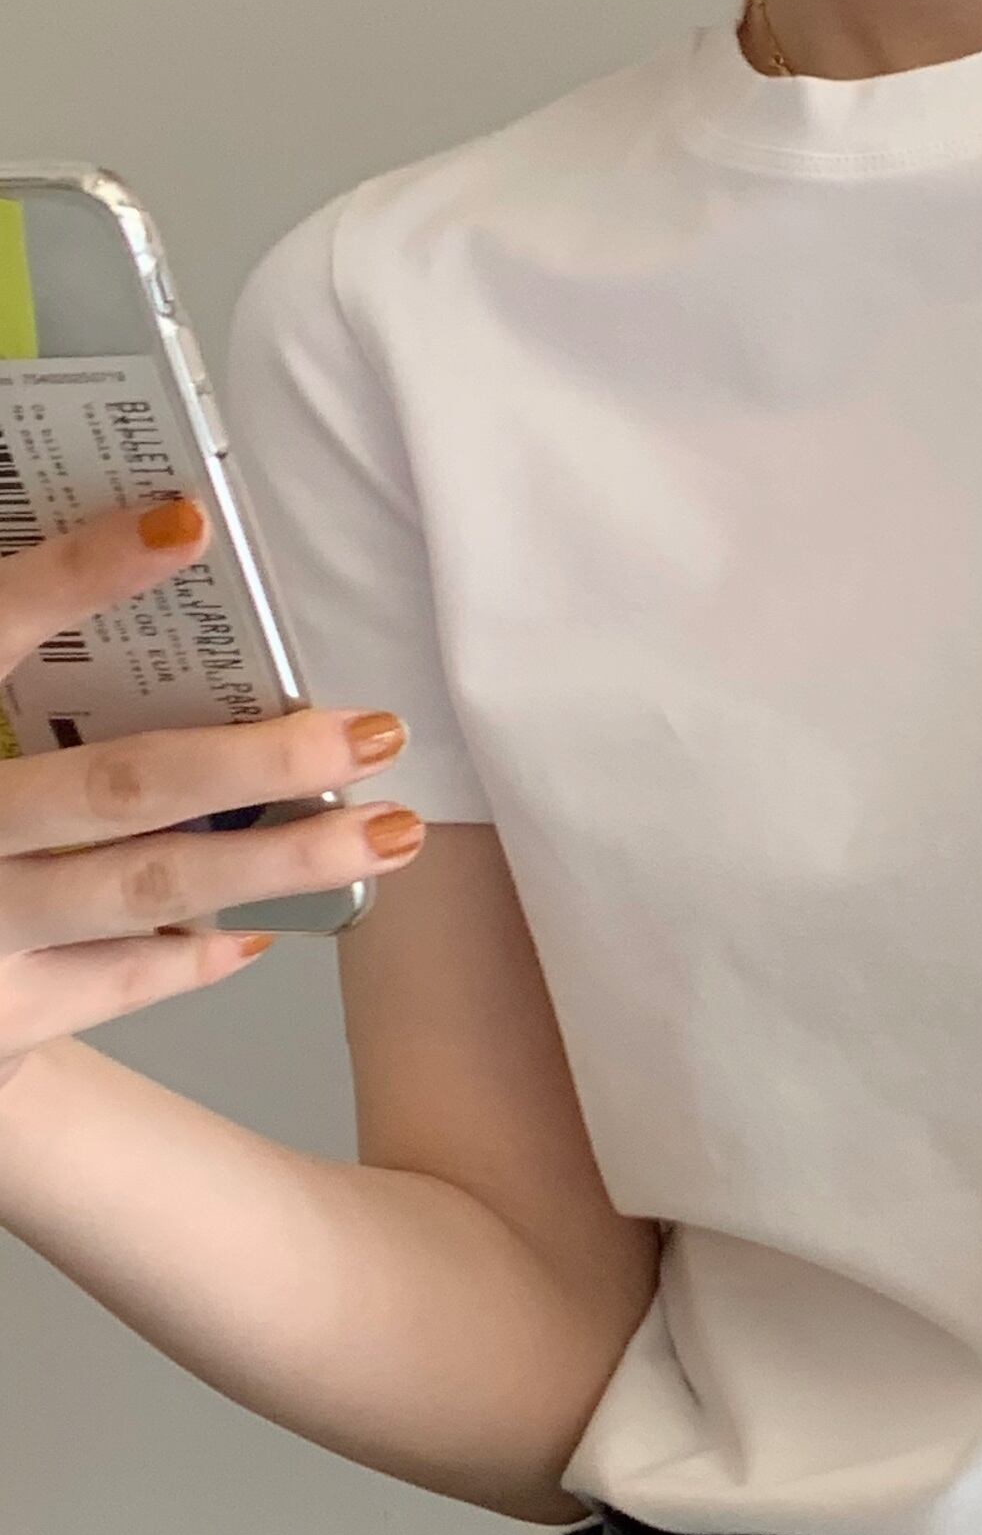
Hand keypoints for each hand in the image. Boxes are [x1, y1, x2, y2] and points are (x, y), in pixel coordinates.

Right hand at [0, 497, 427, 1094]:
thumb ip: (24, 682)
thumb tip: (159, 574)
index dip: (84, 574)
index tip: (188, 520)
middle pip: (121, 785)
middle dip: (261, 760)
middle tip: (373, 733)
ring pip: (150, 888)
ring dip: (284, 862)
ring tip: (390, 831)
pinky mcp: (2, 1014)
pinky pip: (126, 976)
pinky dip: (202, 950)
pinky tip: (272, 924)